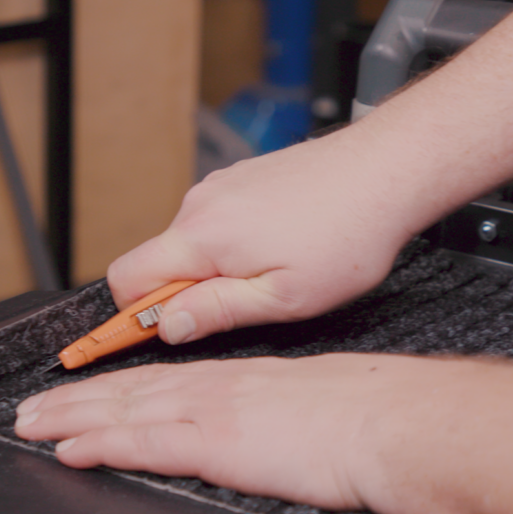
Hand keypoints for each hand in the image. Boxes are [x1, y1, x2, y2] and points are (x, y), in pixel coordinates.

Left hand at [13, 353, 424, 510]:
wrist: (387, 420)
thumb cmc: (362, 415)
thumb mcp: (305, 398)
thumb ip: (269, 409)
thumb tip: (260, 425)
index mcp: (236, 379)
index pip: (158, 380)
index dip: (111, 386)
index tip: (78, 390)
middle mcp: (214, 389)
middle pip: (127, 391)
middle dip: (73, 398)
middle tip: (28, 407)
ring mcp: (211, 413)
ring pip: (123, 411)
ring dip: (70, 417)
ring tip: (29, 424)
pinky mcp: (216, 444)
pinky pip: (144, 444)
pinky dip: (101, 445)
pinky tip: (70, 450)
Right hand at [107, 127, 434, 345]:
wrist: (386, 172)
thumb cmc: (348, 234)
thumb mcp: (284, 298)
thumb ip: (216, 311)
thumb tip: (168, 326)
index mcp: (202, 236)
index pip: (126, 279)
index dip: (127, 318)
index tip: (127, 342)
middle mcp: (200, 205)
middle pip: (156, 262)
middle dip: (181, 295)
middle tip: (235, 313)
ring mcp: (220, 187)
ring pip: (189, 244)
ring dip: (212, 270)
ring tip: (272, 276)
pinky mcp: (241, 179)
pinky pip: (215, 223)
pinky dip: (232, 246)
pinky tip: (280, 250)